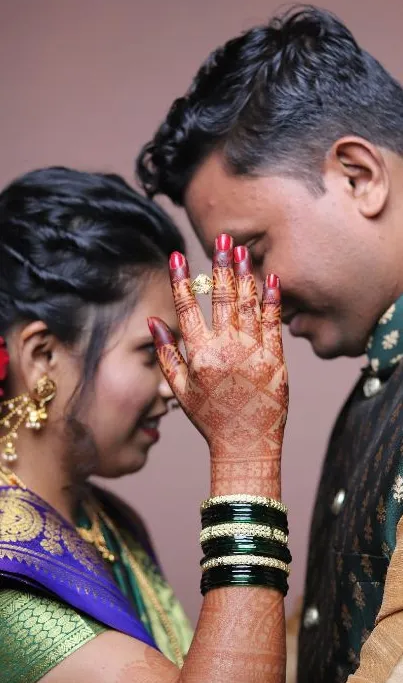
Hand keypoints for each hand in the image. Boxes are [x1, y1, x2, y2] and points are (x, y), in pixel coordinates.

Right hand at [148, 234, 287, 495]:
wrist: (247, 445)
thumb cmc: (211, 419)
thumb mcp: (181, 391)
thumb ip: (168, 355)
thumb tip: (154, 323)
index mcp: (199, 356)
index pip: (187, 309)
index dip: (181, 280)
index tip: (177, 256)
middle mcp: (225, 350)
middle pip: (221, 298)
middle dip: (220, 264)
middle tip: (222, 237)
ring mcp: (253, 353)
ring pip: (248, 304)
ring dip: (245, 273)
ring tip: (243, 249)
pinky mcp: (276, 359)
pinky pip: (273, 322)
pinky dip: (271, 299)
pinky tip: (270, 278)